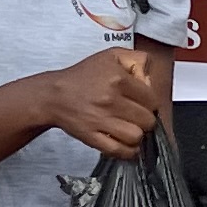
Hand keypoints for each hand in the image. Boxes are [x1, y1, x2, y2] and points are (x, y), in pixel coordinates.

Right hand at [31, 47, 165, 156]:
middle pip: (147, 120)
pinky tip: (127, 144)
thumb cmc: (83, 77)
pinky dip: (127, 151)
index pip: (152, 99)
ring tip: (131, 129)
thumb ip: (138, 60)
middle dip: (145, 119)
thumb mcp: (112, 55)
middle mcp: (110, 100)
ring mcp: (100, 120)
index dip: (150, 102)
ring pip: (136, 136)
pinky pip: (119, 150)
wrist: (54, 95)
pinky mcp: (92, 137)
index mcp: (118, 79)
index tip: (143, 102)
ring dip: (137, 135)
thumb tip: (150, 79)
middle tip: (137, 116)